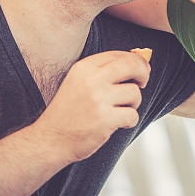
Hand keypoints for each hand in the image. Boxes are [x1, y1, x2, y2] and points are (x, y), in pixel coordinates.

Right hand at [32, 51, 149, 162]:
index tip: (141, 69)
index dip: (136, 61)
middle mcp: (91, 80)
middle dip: (144, 73)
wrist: (50, 140)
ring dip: (134, 103)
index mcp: (84, 68)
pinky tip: (120, 123)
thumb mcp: (77, 82)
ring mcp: (98, 100)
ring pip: (134, 93)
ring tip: (121, 110)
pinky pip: (132, 115)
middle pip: (132, 66)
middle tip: (143, 82)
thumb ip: (101, 71)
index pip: (119, 55)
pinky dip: (130, 120)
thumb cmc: (68, 112)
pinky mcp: (104, 120)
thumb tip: (138, 63)